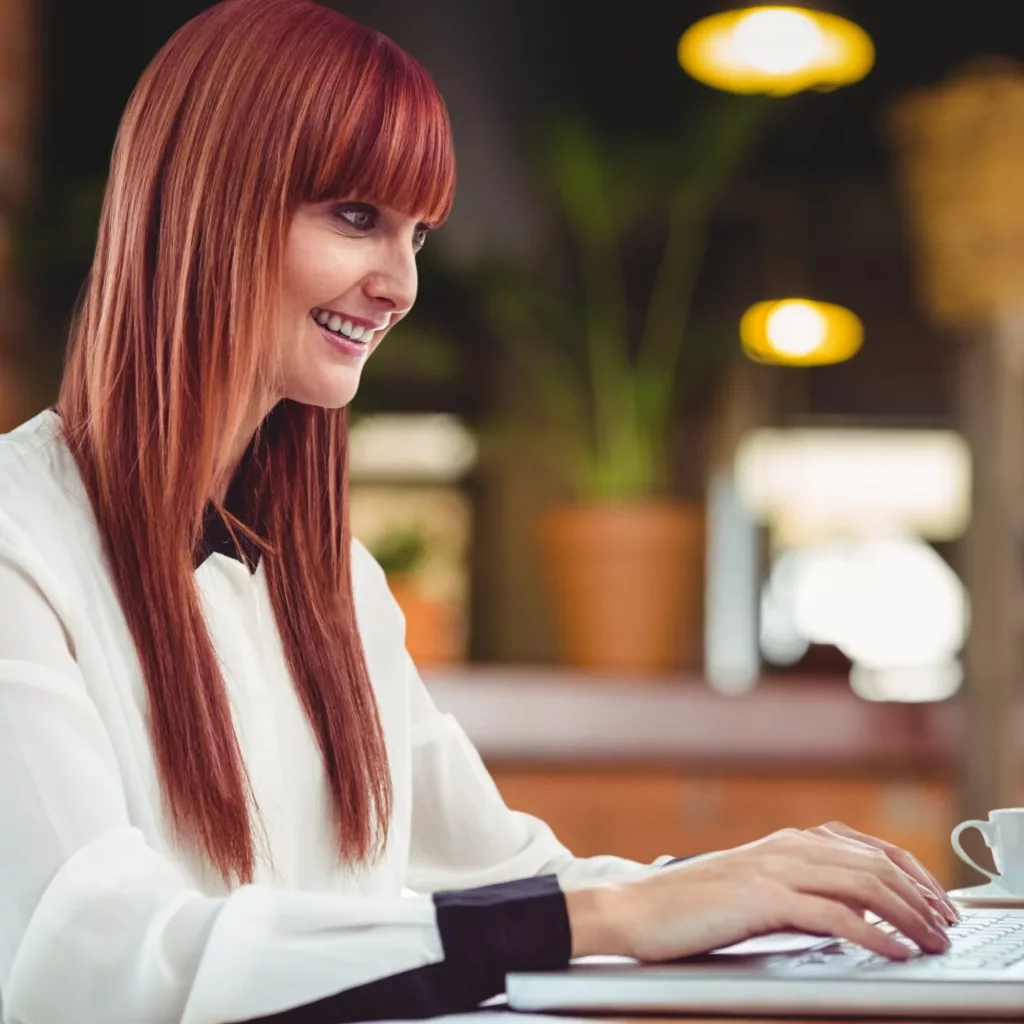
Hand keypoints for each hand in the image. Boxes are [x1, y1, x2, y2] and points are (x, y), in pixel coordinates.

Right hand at [565, 825, 952, 962]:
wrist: (635, 909)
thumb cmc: (689, 907)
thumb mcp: (752, 889)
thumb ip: (795, 889)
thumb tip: (849, 911)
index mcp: (785, 841)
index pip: (867, 849)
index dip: (911, 874)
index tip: (937, 903)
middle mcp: (785, 847)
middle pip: (874, 865)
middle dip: (920, 897)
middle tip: (946, 927)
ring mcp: (773, 869)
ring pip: (862, 885)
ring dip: (908, 915)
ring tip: (932, 941)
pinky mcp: (761, 899)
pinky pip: (833, 915)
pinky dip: (873, 933)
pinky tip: (893, 951)